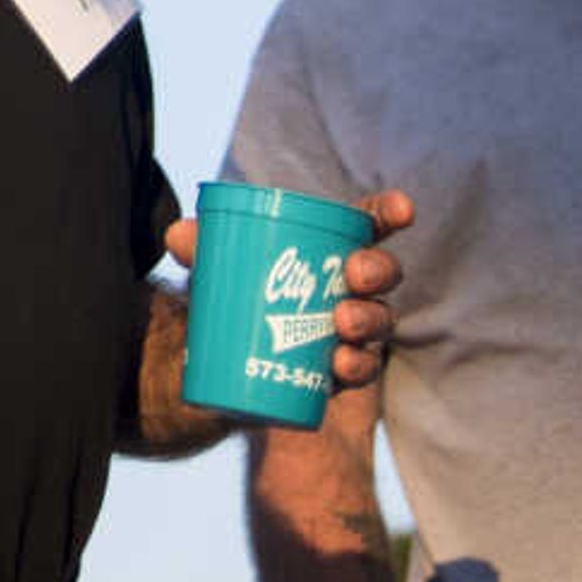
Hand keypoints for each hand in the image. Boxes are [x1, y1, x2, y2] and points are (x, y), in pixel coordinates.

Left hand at [163, 190, 416, 390]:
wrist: (216, 358)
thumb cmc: (230, 291)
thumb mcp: (214, 267)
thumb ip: (198, 247)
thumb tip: (178, 235)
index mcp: (326, 249)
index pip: (367, 225)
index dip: (389, 213)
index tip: (403, 209)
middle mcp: (348, 288)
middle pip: (381, 272)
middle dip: (377, 268)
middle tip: (354, 273)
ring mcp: (349, 331)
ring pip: (378, 321)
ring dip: (368, 319)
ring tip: (343, 322)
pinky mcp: (337, 372)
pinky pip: (361, 369)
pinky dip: (356, 366)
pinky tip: (342, 365)